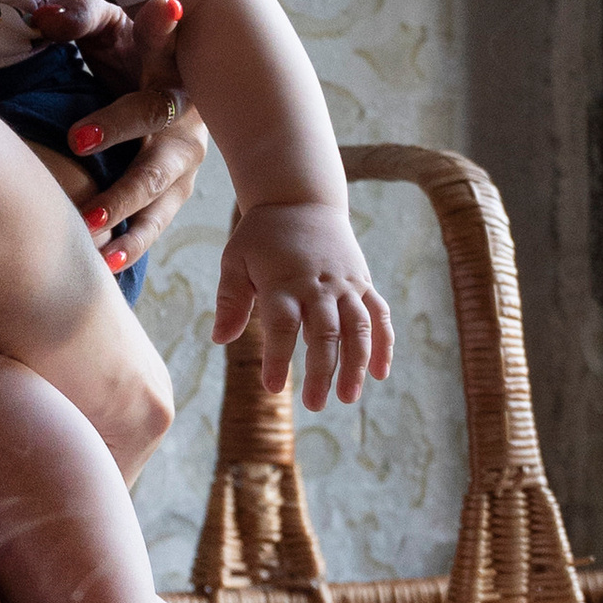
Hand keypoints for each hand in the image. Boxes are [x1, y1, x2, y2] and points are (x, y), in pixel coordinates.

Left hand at [60, 0, 207, 272]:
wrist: (164, 89)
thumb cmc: (127, 54)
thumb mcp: (108, 28)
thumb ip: (80, 16)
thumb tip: (44, 16)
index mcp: (166, 64)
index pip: (165, 40)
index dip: (163, 27)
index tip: (163, 8)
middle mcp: (182, 112)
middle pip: (156, 118)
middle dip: (120, 130)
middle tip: (77, 139)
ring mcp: (182, 159)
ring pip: (159, 187)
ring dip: (126, 209)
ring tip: (91, 232)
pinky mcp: (173, 196)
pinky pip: (155, 225)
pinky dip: (131, 247)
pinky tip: (104, 267)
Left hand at [212, 198, 391, 409]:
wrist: (302, 198)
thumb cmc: (262, 235)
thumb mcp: (235, 259)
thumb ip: (230, 299)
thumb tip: (219, 338)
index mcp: (283, 282)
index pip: (282, 326)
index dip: (278, 357)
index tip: (272, 387)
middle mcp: (318, 285)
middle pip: (324, 332)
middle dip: (321, 371)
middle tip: (315, 405)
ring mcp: (345, 284)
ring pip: (358, 327)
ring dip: (357, 363)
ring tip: (350, 397)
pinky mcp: (362, 283)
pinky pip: (379, 314)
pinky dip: (383, 343)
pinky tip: (381, 373)